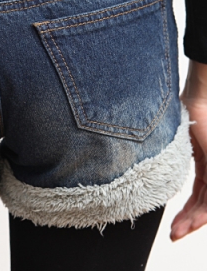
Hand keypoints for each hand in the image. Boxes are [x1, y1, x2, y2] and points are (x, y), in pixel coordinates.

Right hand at [170, 60, 206, 240]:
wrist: (198, 95)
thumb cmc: (177, 110)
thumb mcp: (166, 137)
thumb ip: (159, 150)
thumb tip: (131, 153)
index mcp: (197, 160)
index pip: (196, 193)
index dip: (185, 210)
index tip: (172, 225)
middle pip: (202, 203)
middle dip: (188, 221)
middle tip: (173, 235)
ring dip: (194, 221)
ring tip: (177, 234)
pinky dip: (203, 211)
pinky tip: (194, 222)